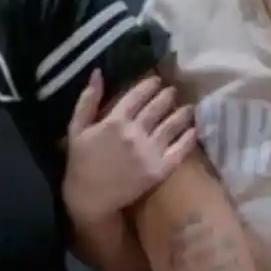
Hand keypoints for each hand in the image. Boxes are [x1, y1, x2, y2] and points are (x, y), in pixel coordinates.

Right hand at [62, 70, 196, 223]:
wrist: (90, 197)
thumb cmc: (80, 161)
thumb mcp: (76, 128)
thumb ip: (87, 100)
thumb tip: (97, 72)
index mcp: (114, 121)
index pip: (136, 96)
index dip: (148, 86)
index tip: (156, 80)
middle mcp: (135, 133)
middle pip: (156, 108)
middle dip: (167, 96)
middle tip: (174, 90)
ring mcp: (149, 151)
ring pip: (171, 126)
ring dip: (182, 114)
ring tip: (189, 107)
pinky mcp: (159, 169)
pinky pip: (179, 150)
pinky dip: (188, 138)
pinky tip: (194, 130)